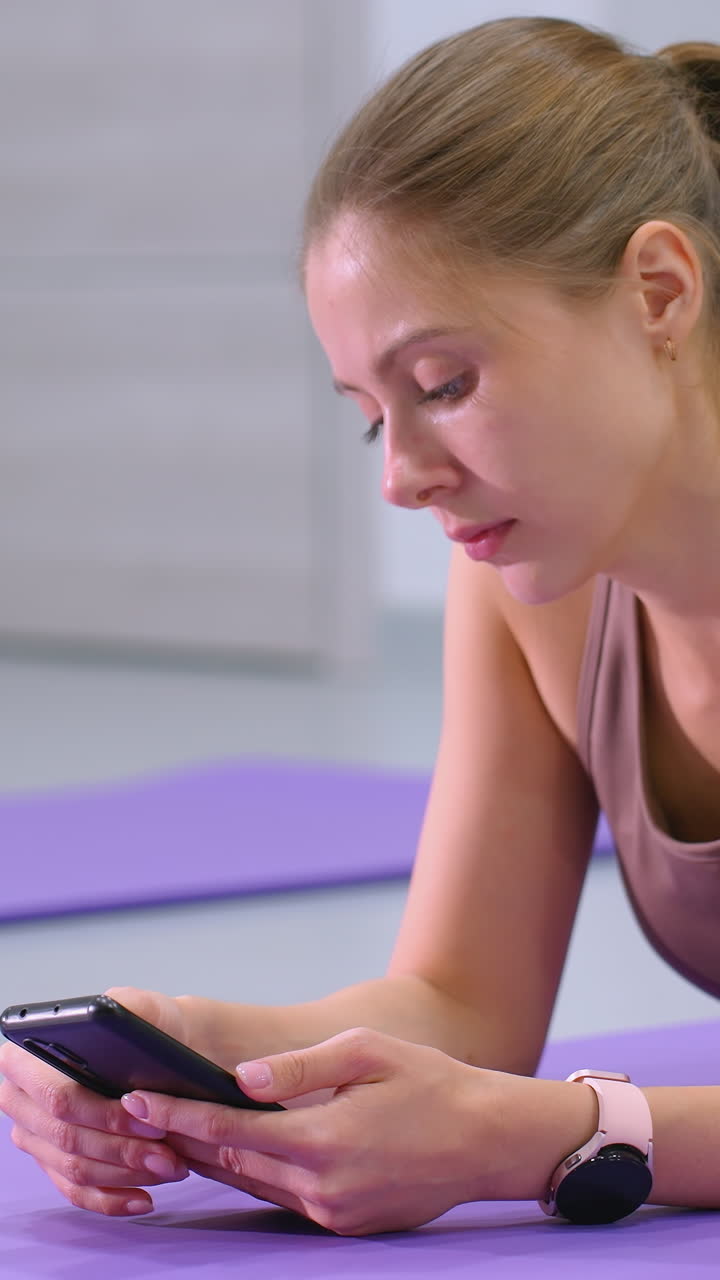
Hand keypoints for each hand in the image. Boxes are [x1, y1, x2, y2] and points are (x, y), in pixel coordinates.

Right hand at [0, 986, 190, 1215]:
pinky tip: (145, 1198)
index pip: (57, 1095)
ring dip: (126, 1172)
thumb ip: (129, 1006)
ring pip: (74, 1168)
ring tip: (170, 1166)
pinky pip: (77, 1193)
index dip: (100, 1112)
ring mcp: (35, 1137)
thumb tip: (108, 1016)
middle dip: (120, 1148)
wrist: (166, 1052)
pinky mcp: (55, 1165)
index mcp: (29, 1057)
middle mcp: (21, 1099)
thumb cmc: (152, 1030)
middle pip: (66, 1137)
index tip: (145, 1115)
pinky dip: (113, 1199)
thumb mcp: (147, 1008)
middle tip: (167, 1150)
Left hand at [119, 1026, 530, 1234]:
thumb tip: (242, 1078)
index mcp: (320, 1140)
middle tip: (143, 1110)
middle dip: (184, 1136)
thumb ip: (300, 1067)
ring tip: (179, 1129)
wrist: (488, 1141)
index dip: (177, 1115)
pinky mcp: (347, 1225)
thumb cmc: (430, 1082)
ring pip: (254, 1184)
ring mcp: (333, 1212)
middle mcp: (320, 1187)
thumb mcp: (368, 1052)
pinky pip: (286, 1198)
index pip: (227, 1131)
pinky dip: (257, 1173)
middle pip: (231, 1162)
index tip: (135, 1100)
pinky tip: (243, 1150)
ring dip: (216, 1158)